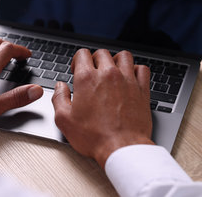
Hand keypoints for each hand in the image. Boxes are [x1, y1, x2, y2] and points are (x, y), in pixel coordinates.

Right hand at [51, 49, 153, 168]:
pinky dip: (136, 70)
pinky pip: (142, 69)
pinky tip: (130, 77)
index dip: (78, 60)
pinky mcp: (142, 89)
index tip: (77, 70)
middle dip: (95, 60)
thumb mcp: (64, 120)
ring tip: (112, 71)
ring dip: (116, 60)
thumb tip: (60, 87)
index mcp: (87, 79)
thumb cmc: (94, 137)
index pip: (82, 53)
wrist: (121, 148)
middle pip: (102, 53)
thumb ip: (59, 98)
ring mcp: (127, 80)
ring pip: (124, 56)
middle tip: (93, 72)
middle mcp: (108, 74)